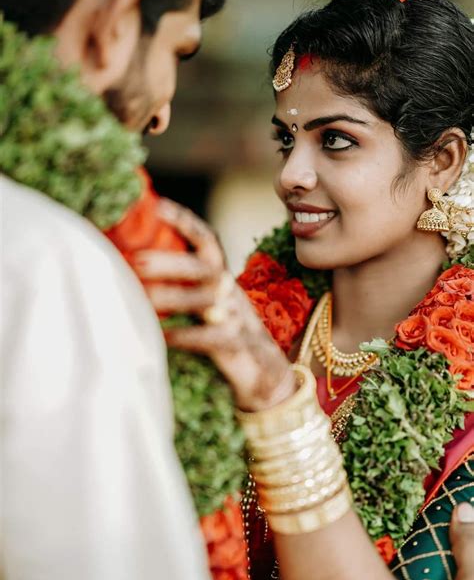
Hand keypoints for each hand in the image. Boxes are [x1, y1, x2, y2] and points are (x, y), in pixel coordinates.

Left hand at [132, 199, 295, 411]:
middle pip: (203, 267)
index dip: (184, 221)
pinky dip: (184, 335)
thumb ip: (184, 287)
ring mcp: (235, 316)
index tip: (156, 206)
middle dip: (170, 262)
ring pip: (205, 300)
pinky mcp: (235, 344)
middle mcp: (229, 290)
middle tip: (137, 261)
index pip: (205, 240)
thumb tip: (135, 269)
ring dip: (172, 297)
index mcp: (221, 276)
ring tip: (143, 299)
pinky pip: (208, 336)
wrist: (266, 374)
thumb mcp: (209, 305)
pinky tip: (162, 336)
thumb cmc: (226, 334)